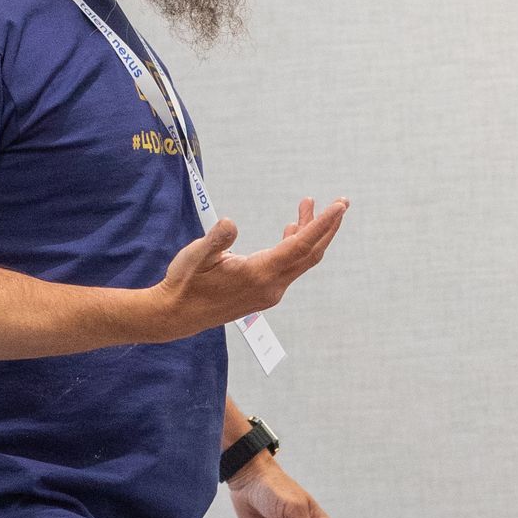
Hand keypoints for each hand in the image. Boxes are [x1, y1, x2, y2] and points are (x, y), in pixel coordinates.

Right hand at [152, 197, 346, 339]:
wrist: (177, 314)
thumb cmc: (185, 283)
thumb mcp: (196, 255)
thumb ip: (216, 239)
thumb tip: (230, 223)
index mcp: (259, 274)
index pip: (300, 246)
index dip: (322, 224)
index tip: (339, 206)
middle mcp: (271, 286)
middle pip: (310, 254)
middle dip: (326, 227)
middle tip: (340, 202)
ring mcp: (269, 292)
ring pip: (300, 260)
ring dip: (308, 233)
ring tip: (306, 204)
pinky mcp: (264, 294)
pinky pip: (290, 268)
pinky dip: (295, 246)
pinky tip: (289, 230)